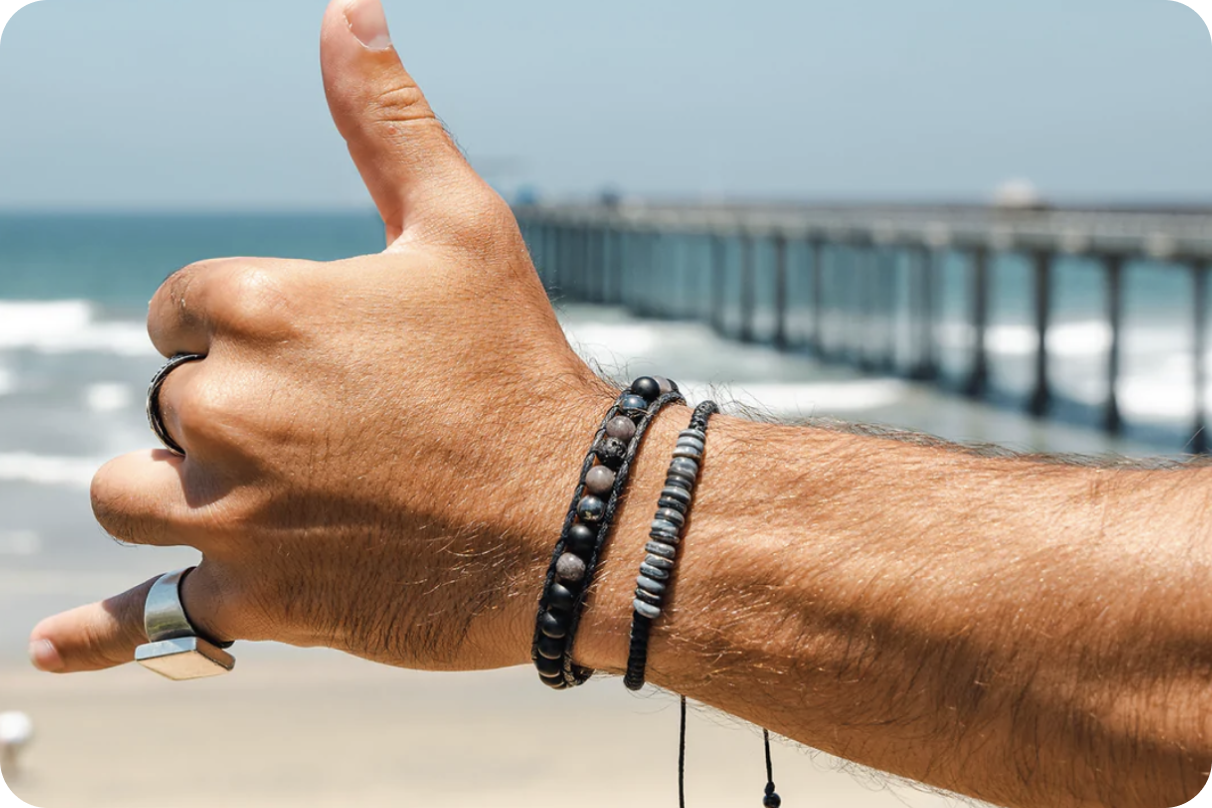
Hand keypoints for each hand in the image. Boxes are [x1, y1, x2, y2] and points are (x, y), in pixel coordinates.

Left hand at [29, 0, 612, 673]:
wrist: (578, 519)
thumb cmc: (522, 370)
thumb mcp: (464, 226)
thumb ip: (386, 122)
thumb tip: (345, 14)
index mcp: (259, 305)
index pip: (185, 309)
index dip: (241, 331)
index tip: (311, 360)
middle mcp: (224, 405)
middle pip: (171, 401)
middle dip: (237, 412)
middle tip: (342, 435)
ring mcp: (230, 509)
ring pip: (136, 490)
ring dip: (186, 488)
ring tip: (275, 498)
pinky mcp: (251, 597)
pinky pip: (150, 613)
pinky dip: (104, 629)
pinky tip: (57, 644)